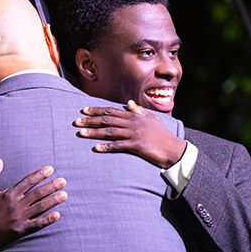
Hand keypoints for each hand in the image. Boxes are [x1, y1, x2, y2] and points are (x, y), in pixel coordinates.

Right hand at [0, 159, 66, 245]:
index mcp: (9, 195)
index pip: (28, 181)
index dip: (40, 174)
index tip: (50, 170)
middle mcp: (16, 205)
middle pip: (38, 194)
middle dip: (52, 186)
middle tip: (63, 181)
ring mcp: (19, 218)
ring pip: (41, 207)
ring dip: (54, 200)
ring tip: (65, 195)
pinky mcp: (20, 230)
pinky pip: (37, 224)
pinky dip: (47, 220)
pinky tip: (57, 215)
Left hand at [73, 101, 187, 167]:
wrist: (174, 148)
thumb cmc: (163, 135)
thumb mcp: (152, 119)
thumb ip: (139, 111)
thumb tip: (129, 103)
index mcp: (134, 116)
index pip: (111, 111)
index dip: (97, 110)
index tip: (84, 110)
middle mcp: (133, 122)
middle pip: (107, 120)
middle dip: (90, 120)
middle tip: (76, 122)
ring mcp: (134, 133)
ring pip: (110, 132)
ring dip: (94, 132)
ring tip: (81, 133)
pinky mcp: (137, 145)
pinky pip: (118, 145)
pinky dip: (107, 147)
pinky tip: (97, 148)